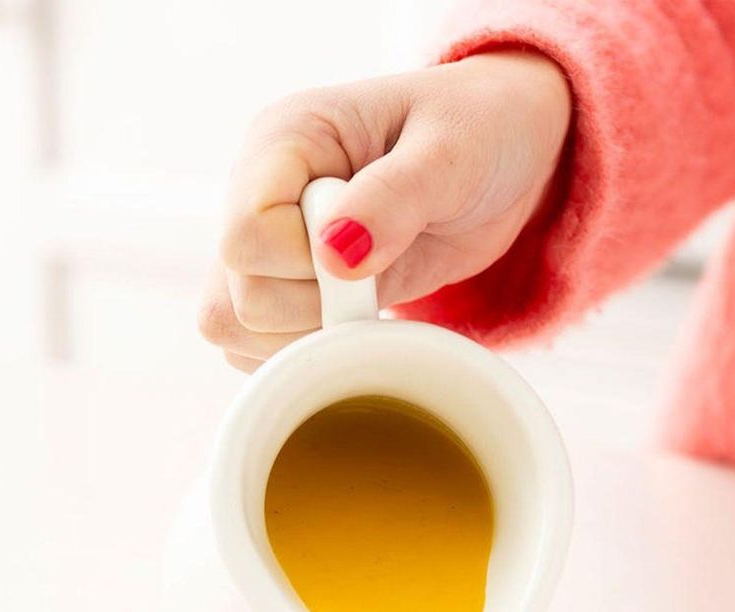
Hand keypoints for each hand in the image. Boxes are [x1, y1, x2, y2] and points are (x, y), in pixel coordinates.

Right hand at [199, 51, 570, 371]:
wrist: (502, 159)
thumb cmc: (479, 133)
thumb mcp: (453, 152)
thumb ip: (394, 197)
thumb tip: (333, 256)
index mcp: (283, 139)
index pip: (244, 238)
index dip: (305, 266)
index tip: (370, 249)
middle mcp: (257, 193)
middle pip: (234, 297)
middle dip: (314, 309)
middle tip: (380, 274)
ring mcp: (265, 247)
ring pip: (232, 330)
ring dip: (308, 339)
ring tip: (371, 297)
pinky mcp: (281, 289)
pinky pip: (256, 351)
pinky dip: (308, 356)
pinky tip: (359, 320)